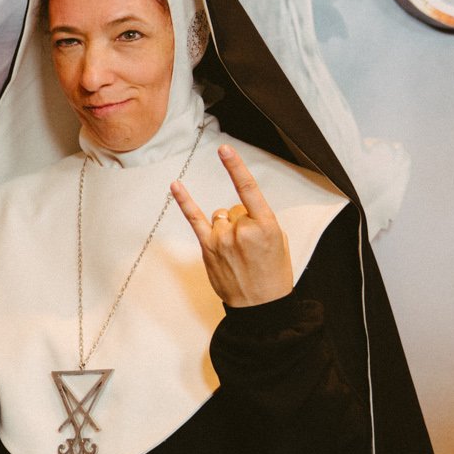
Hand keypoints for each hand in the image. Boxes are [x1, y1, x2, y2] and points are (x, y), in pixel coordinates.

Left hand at [171, 144, 292, 307]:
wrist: (261, 304)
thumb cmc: (272, 272)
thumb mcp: (278, 241)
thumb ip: (258, 220)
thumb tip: (236, 211)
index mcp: (266, 225)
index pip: (248, 190)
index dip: (235, 167)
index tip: (224, 149)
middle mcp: (241, 229)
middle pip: (234, 208)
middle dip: (241, 221)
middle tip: (250, 247)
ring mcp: (222, 238)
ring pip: (219, 216)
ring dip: (225, 227)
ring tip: (237, 251)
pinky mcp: (208, 247)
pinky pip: (194, 219)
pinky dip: (184, 201)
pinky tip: (175, 186)